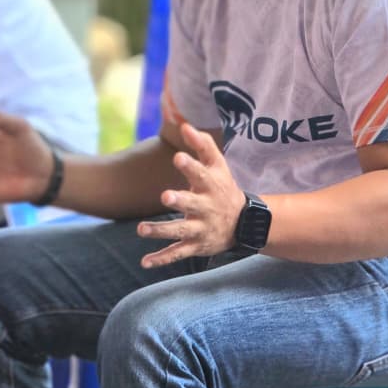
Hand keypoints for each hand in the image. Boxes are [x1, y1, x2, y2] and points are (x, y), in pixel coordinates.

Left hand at [136, 122, 244, 267]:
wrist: (245, 224)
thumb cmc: (224, 187)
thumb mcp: (218, 165)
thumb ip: (202, 145)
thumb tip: (184, 124)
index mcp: (212, 185)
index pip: (202, 174)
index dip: (190, 166)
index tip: (178, 157)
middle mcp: (207, 207)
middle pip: (193, 204)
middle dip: (181, 201)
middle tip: (166, 196)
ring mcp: (201, 228)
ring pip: (180, 231)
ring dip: (161, 231)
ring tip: (142, 229)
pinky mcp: (196, 245)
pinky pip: (177, 253)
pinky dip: (161, 259)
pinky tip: (144, 262)